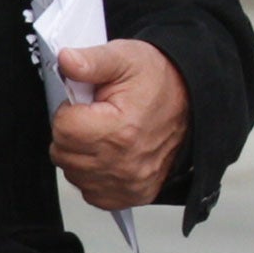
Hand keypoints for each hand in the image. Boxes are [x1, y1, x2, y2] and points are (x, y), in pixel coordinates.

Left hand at [50, 38, 190, 208]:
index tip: (85, 104)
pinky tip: (104, 154)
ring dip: (78, 154)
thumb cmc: (155, 80)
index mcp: (121, 131)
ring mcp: (132, 183)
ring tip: (100, 134)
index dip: (68, 111)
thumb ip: (90, 60)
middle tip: (92, 117)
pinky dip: (91, 176)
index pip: (63, 129)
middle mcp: (126, 164)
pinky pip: (92, 193)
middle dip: (70, 132)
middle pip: (63, 153)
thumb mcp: (122, 58)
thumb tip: (66, 60)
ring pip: (74, 174)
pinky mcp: (135, 194)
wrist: (190, 99)